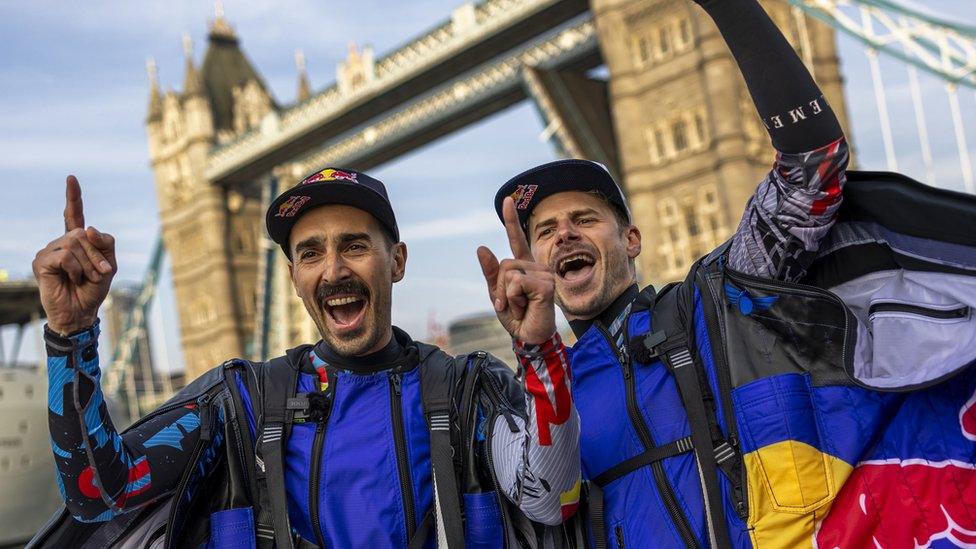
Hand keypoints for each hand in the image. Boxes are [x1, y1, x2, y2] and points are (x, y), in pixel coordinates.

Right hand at [32, 176, 116, 334]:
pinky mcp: (41, 262)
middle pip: (84, 234)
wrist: (82, 312)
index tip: (71, 178)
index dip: (73, 197)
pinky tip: (72, 279)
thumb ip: (106, 244)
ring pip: (75, 243)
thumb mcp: (110, 265)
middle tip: (101, 274)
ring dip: (89, 264)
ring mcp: (49, 251)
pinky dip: (75, 268)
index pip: (74, 215)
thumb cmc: (94, 289)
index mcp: (77, 241)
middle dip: (97, 255)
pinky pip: (64, 256)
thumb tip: (88, 229)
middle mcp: (61, 243)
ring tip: (87, 278)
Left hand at [477, 197, 555, 344]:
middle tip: (513, 304)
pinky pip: (516, 283)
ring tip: (521, 306)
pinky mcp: (546, 284)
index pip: (516, 240)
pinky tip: (526, 307)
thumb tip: (481, 248)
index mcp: (525, 267)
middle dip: (499, 287)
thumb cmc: (517, 317)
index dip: (511, 220)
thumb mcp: (497, 294)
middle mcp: (537, 266)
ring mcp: (544, 274)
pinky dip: (514, 298)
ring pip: (508, 273)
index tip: (508, 199)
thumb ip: (490, 273)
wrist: (530, 338)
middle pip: (503, 264)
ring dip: (507, 295)